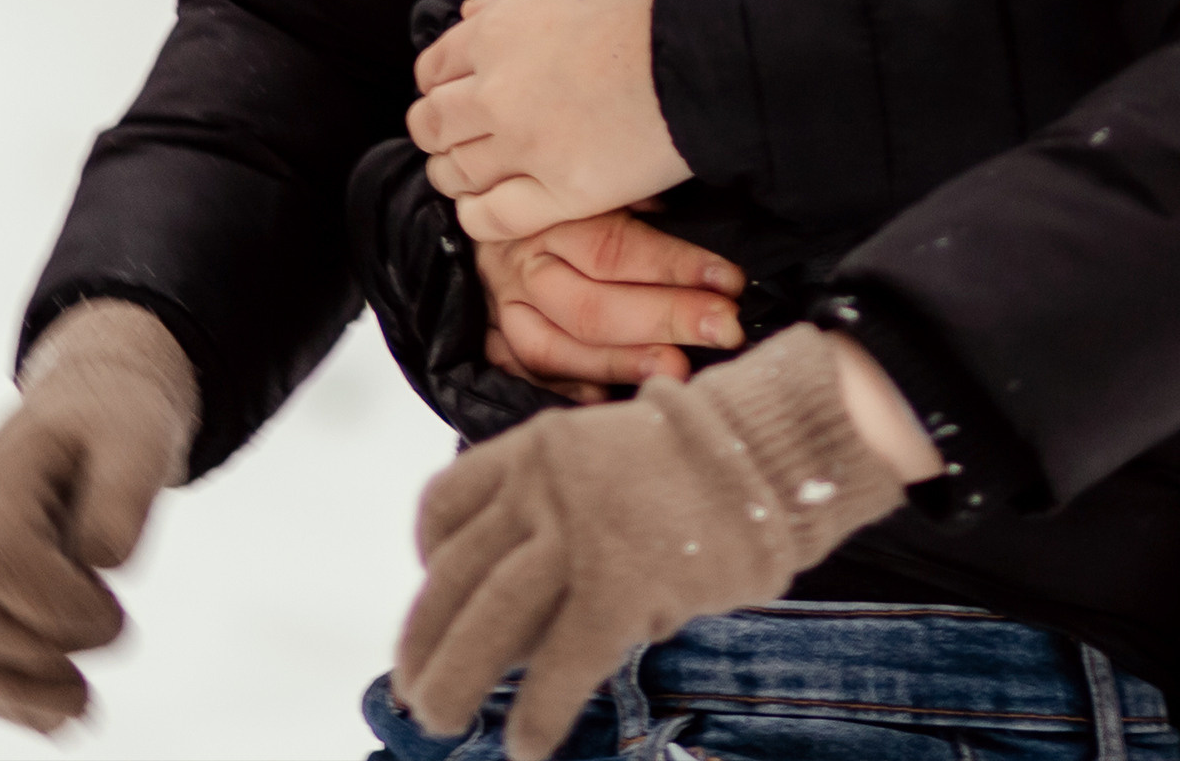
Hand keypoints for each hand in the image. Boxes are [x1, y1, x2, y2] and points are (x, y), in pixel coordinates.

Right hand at [0, 302, 198, 731]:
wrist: (90, 409)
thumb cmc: (116, 423)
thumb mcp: (138, 438)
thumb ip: (122, 495)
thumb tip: (100, 564)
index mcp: (2, 479)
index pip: (0, 559)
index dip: (55, 604)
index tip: (115, 612)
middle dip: (44, 655)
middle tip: (118, 638)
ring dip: (19, 697)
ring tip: (82, 712)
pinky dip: (6, 701)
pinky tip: (56, 723)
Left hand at [395, 324, 908, 758]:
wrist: (764, 450)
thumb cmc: (692, 465)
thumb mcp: (603, 460)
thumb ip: (553, 512)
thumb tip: (516, 598)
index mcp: (534, 448)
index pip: (446, 505)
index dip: (428, 560)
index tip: (431, 594)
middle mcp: (542, 485)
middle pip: (455, 574)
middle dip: (424, 641)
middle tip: (415, 688)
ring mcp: (578, 532)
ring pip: (489, 619)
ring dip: (455, 681)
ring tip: (441, 722)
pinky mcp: (619, 583)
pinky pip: (559, 662)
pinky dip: (537, 714)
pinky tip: (527, 748)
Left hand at [409, 0, 688, 237]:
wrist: (703, 40)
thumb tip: (472, 10)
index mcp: (494, 31)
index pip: (433, 68)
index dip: (440, 82)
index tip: (456, 90)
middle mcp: (495, 93)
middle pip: (432, 123)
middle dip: (438, 128)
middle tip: (458, 134)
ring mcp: (525, 148)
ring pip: (455, 172)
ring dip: (453, 171)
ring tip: (469, 172)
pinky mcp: (562, 194)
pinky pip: (493, 219)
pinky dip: (478, 215)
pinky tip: (485, 207)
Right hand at [475, 207, 745, 392]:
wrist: (476, 198)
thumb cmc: (558, 189)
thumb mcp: (594, 176)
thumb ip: (635, 194)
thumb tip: (685, 209)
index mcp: (550, 216)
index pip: (614, 248)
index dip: (675, 266)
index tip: (731, 281)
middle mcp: (524, 267)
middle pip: (592, 305)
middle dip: (665, 318)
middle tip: (725, 329)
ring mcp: (504, 310)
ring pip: (557, 348)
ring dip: (621, 363)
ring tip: (679, 370)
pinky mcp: (493, 344)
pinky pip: (527, 376)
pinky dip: (569, 390)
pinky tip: (610, 401)